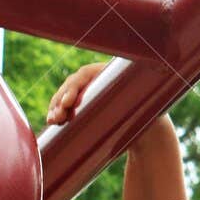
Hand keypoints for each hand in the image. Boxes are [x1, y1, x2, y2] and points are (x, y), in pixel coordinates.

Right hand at [47, 61, 173, 149]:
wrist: (146, 125)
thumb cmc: (148, 114)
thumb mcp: (148, 105)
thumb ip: (147, 103)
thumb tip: (149, 108)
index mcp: (111, 74)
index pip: (85, 74)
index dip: (73, 87)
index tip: (68, 103)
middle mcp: (98, 79)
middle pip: (73, 84)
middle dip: (61, 99)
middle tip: (57, 117)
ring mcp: (90, 91)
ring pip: (67, 95)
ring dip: (56, 106)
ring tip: (52, 121)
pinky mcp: (85, 104)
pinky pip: (67, 104)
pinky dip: (57, 110)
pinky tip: (51, 120)